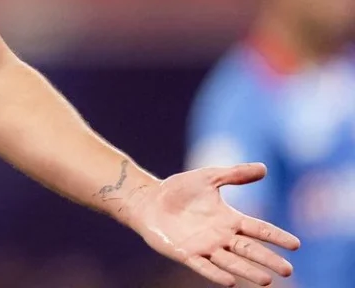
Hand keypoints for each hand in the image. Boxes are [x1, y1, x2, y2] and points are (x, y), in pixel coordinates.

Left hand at [125, 163, 299, 285]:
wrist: (147, 200)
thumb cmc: (178, 190)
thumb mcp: (208, 177)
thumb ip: (234, 174)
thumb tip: (264, 168)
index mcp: (229, 219)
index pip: (259, 229)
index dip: (276, 237)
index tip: (296, 245)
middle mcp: (221, 236)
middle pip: (250, 249)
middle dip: (268, 260)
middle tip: (287, 271)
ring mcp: (204, 246)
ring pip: (231, 261)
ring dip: (247, 271)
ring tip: (266, 281)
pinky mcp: (186, 254)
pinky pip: (204, 266)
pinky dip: (216, 274)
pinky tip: (230, 282)